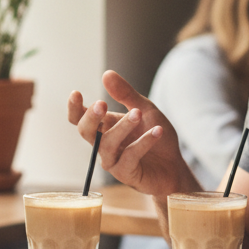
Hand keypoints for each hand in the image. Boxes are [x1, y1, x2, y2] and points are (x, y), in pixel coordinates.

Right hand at [67, 70, 196, 195]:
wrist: (174, 165)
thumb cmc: (155, 135)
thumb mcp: (144, 109)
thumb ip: (126, 94)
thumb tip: (106, 74)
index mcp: (104, 126)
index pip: (80, 118)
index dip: (74, 107)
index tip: (76, 93)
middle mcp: (104, 144)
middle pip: (85, 131)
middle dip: (90, 117)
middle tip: (102, 103)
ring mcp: (113, 160)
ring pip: (106, 144)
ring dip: (122, 127)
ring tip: (138, 113)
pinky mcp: (126, 174)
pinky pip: (130, 157)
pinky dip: (144, 142)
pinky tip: (158, 131)